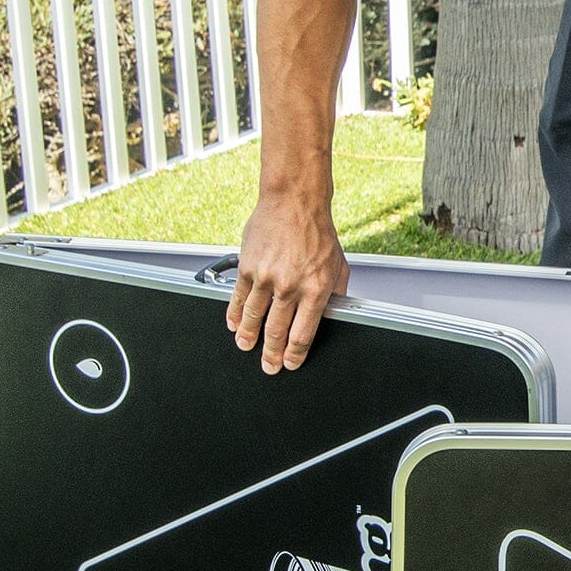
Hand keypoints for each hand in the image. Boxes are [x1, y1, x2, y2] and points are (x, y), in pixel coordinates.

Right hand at [228, 188, 348, 372]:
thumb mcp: (339, 267)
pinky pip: (237, 298)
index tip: (290, 364)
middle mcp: (290, 287)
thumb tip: (336, 316)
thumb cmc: (318, 233)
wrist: (294, 204)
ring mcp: (266, 278)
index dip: (295, 355)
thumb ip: (336, 294)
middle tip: (268, 366)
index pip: (302, 334)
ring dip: (248, 336)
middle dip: (271, 354)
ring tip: (245, 346)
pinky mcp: (247, 267)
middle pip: (276, 332)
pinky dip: (233, 314)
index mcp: (316, 290)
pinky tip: (232, 324)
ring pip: (253, 318)